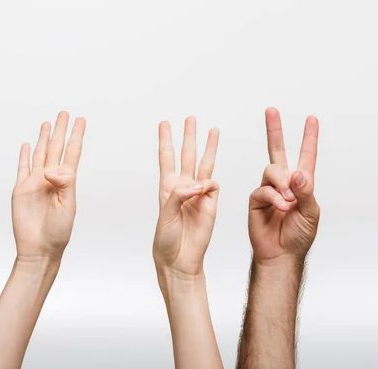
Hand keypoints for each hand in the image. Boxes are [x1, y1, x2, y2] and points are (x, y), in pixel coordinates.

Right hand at [11, 111, 85, 259]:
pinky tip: (27, 145)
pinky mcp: (21, 190)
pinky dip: (24, 156)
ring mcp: (35, 183)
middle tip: (65, 113)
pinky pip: (22, 168)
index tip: (81, 121)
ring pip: (40, 154)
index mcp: (67, 182)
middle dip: (61, 130)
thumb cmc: (58, 231)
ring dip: (44, 139)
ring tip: (48, 123)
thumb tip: (50, 168)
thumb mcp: (68, 207)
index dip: (76, 136)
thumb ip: (63, 185)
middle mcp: (51, 178)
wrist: (40, 248)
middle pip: (56, 148)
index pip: (72, 153)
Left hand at [153, 117, 219, 277]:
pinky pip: (214, 185)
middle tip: (190, 118)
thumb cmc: (166, 240)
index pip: (166, 158)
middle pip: (187, 155)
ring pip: (205, 164)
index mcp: (167, 188)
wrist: (180, 260)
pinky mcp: (212, 203)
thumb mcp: (165, 215)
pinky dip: (209, 183)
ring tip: (213, 130)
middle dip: (188, 136)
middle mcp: (183, 187)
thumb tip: (200, 183)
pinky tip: (204, 187)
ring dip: (208, 147)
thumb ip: (180, 195)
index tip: (164, 123)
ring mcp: (199, 195)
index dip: (165, 140)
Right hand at [248, 108, 319, 263]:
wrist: (281, 254)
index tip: (311, 119)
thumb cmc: (299, 236)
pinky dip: (274, 196)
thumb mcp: (311, 213)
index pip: (306, 155)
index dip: (309, 137)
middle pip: (278, 150)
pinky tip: (280, 207)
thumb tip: (298, 173)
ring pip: (272, 170)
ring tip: (288, 201)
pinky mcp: (257, 199)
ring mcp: (269, 189)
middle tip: (271, 111)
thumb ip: (306, 192)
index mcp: (302, 183)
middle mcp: (285, 183)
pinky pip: (263, 188)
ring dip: (282, 183)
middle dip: (274, 130)